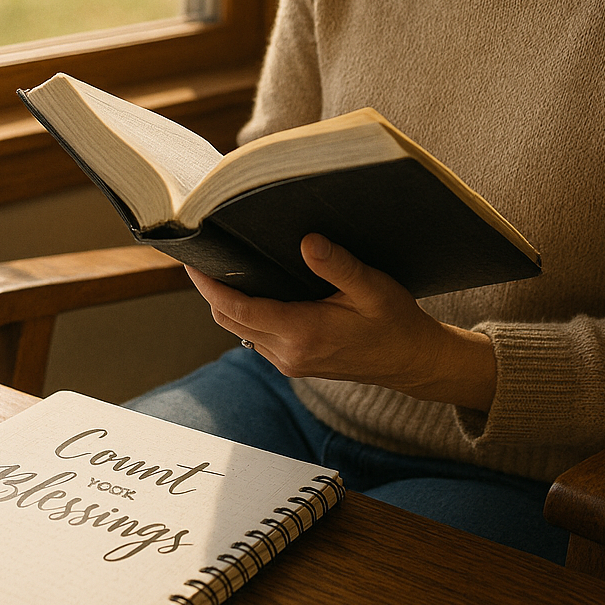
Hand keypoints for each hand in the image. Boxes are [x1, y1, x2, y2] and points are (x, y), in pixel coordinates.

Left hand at [185, 234, 497, 411]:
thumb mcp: (373, 288)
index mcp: (303, 333)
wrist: (411, 361)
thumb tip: (307, 241)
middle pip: (230, 320)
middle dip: (212, 290)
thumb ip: (339, 266)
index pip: (239, 308)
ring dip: (227, 303)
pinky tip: (253, 290)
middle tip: (203, 256)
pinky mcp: (295, 363)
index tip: (193, 262)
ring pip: (240, 330)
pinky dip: (245, 315)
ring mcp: (290, 362)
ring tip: (223, 268)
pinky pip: (256, 337)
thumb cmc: (395, 322)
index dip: (211, 285)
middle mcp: (289, 353)